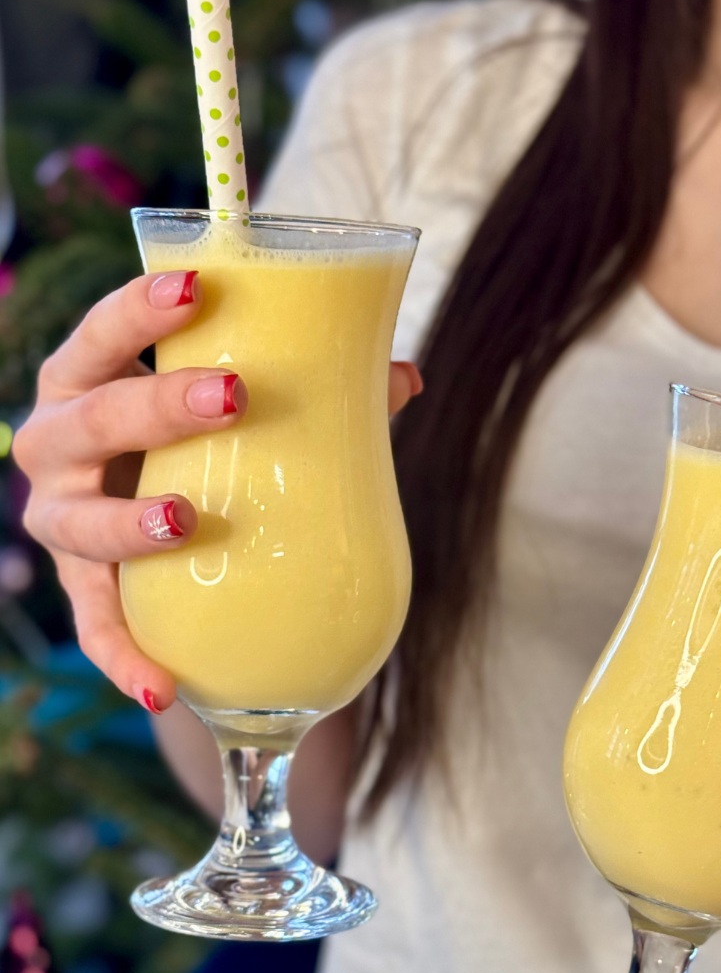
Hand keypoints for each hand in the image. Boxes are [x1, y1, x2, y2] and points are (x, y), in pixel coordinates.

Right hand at [14, 271, 421, 714]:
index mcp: (94, 382)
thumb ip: (321, 395)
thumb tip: (406, 376)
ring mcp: (63, 521)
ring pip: (76, 522)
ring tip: (184, 521)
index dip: (136, 308)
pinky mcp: (81, 590)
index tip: (198, 287)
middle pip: (90, 418)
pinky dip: (123, 656)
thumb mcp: (246, 417)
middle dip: (155, 406)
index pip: (102, 334)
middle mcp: (61, 444)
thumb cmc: (202, 446)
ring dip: (124, 523)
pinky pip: (94, 628)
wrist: (168, 531)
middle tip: (233, 398)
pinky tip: (164, 685)